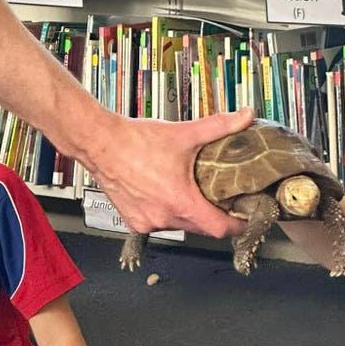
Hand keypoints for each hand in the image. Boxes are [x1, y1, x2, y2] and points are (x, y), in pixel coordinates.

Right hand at [88, 108, 253, 236]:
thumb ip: (220, 126)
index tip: (245, 220)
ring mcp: (148, 222)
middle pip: (202, 228)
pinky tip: (166, 196)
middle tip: (222, 202)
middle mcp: (164, 218)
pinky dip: (167, 214)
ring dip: (189, 214)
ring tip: (191, 194)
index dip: (236, 226)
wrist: (99, 143)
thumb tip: (246, 117)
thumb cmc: (135, 141)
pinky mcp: (134, 222)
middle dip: (214, 217)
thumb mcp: (185, 133)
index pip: (220, 228)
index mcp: (181, 202)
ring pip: (180, 226)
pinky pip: (160, 224)